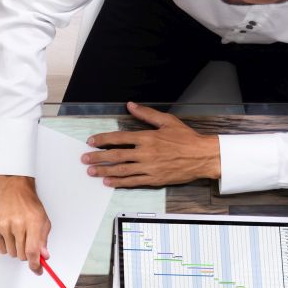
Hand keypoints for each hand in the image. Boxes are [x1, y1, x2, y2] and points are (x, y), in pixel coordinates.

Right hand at [0, 174, 51, 273]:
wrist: (12, 188)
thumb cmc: (29, 204)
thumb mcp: (42, 219)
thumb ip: (43, 239)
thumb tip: (43, 257)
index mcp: (32, 222)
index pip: (33, 251)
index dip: (35, 265)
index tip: (37, 270)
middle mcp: (17, 224)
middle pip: (22, 255)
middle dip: (27, 254)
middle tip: (28, 244)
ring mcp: (4, 226)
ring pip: (11, 253)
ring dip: (16, 249)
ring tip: (18, 236)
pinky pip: (0, 249)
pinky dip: (6, 246)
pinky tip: (9, 235)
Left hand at [80, 102, 221, 187]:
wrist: (202, 157)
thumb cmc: (186, 139)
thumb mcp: (167, 121)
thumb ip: (146, 114)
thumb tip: (131, 105)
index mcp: (147, 137)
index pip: (119, 138)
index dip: (103, 140)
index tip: (91, 142)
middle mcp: (145, 153)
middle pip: (116, 156)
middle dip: (97, 157)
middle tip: (85, 159)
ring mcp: (149, 167)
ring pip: (121, 170)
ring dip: (104, 171)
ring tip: (92, 172)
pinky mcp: (153, 179)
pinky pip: (132, 181)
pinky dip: (119, 182)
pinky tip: (109, 182)